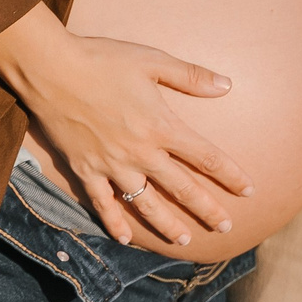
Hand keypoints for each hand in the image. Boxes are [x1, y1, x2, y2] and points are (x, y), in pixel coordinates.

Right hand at [0, 2, 254, 247]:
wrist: (53, 70)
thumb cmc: (104, 60)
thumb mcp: (153, 61)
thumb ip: (190, 76)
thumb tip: (227, 86)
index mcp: (161, 126)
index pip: (206, 157)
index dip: (229, 174)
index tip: (249, 189)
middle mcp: (141, 153)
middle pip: (182, 188)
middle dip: (207, 209)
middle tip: (226, 228)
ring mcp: (112, 166)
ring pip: (146, 204)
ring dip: (167, 225)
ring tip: (183, 240)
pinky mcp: (86, 170)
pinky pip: (103, 205)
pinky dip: (115, 223)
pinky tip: (126, 238)